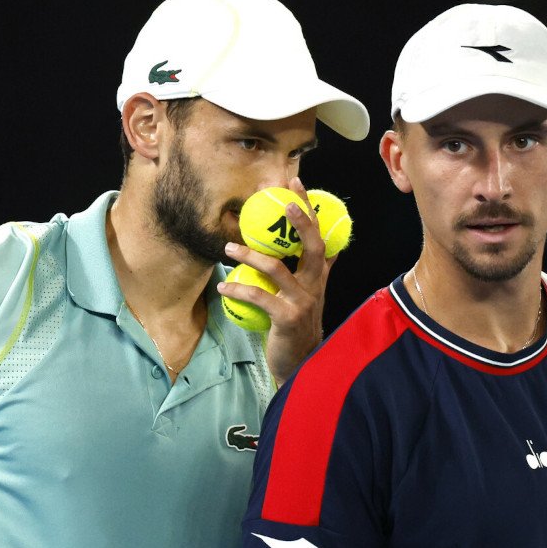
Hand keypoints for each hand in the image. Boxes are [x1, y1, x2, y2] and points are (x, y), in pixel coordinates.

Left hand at [218, 177, 332, 384]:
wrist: (301, 362)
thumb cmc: (299, 327)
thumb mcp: (310, 297)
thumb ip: (315, 273)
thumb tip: (323, 249)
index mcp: (319, 277)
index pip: (320, 237)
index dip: (310, 210)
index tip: (296, 184)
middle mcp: (315, 285)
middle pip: (311, 246)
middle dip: (299, 221)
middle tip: (281, 202)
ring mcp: (303, 301)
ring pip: (277, 268)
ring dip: (250, 254)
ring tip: (228, 247)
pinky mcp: (287, 318)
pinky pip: (259, 296)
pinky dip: (238, 289)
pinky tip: (223, 286)